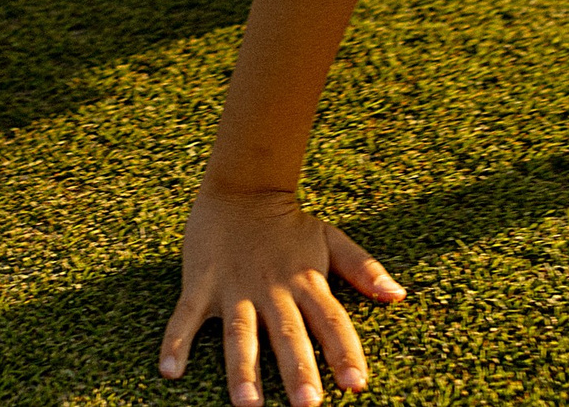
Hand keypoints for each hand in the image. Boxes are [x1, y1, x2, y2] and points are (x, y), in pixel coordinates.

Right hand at [160, 185, 403, 404]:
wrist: (240, 184)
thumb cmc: (287, 222)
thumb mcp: (330, 238)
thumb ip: (363, 268)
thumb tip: (398, 295)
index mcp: (305, 280)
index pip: (331, 320)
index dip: (344, 352)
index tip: (356, 385)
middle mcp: (272, 288)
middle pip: (287, 333)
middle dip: (298, 370)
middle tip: (308, 405)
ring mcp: (234, 287)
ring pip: (240, 333)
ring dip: (243, 369)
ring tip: (248, 404)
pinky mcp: (201, 282)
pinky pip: (185, 316)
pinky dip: (176, 342)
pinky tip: (170, 372)